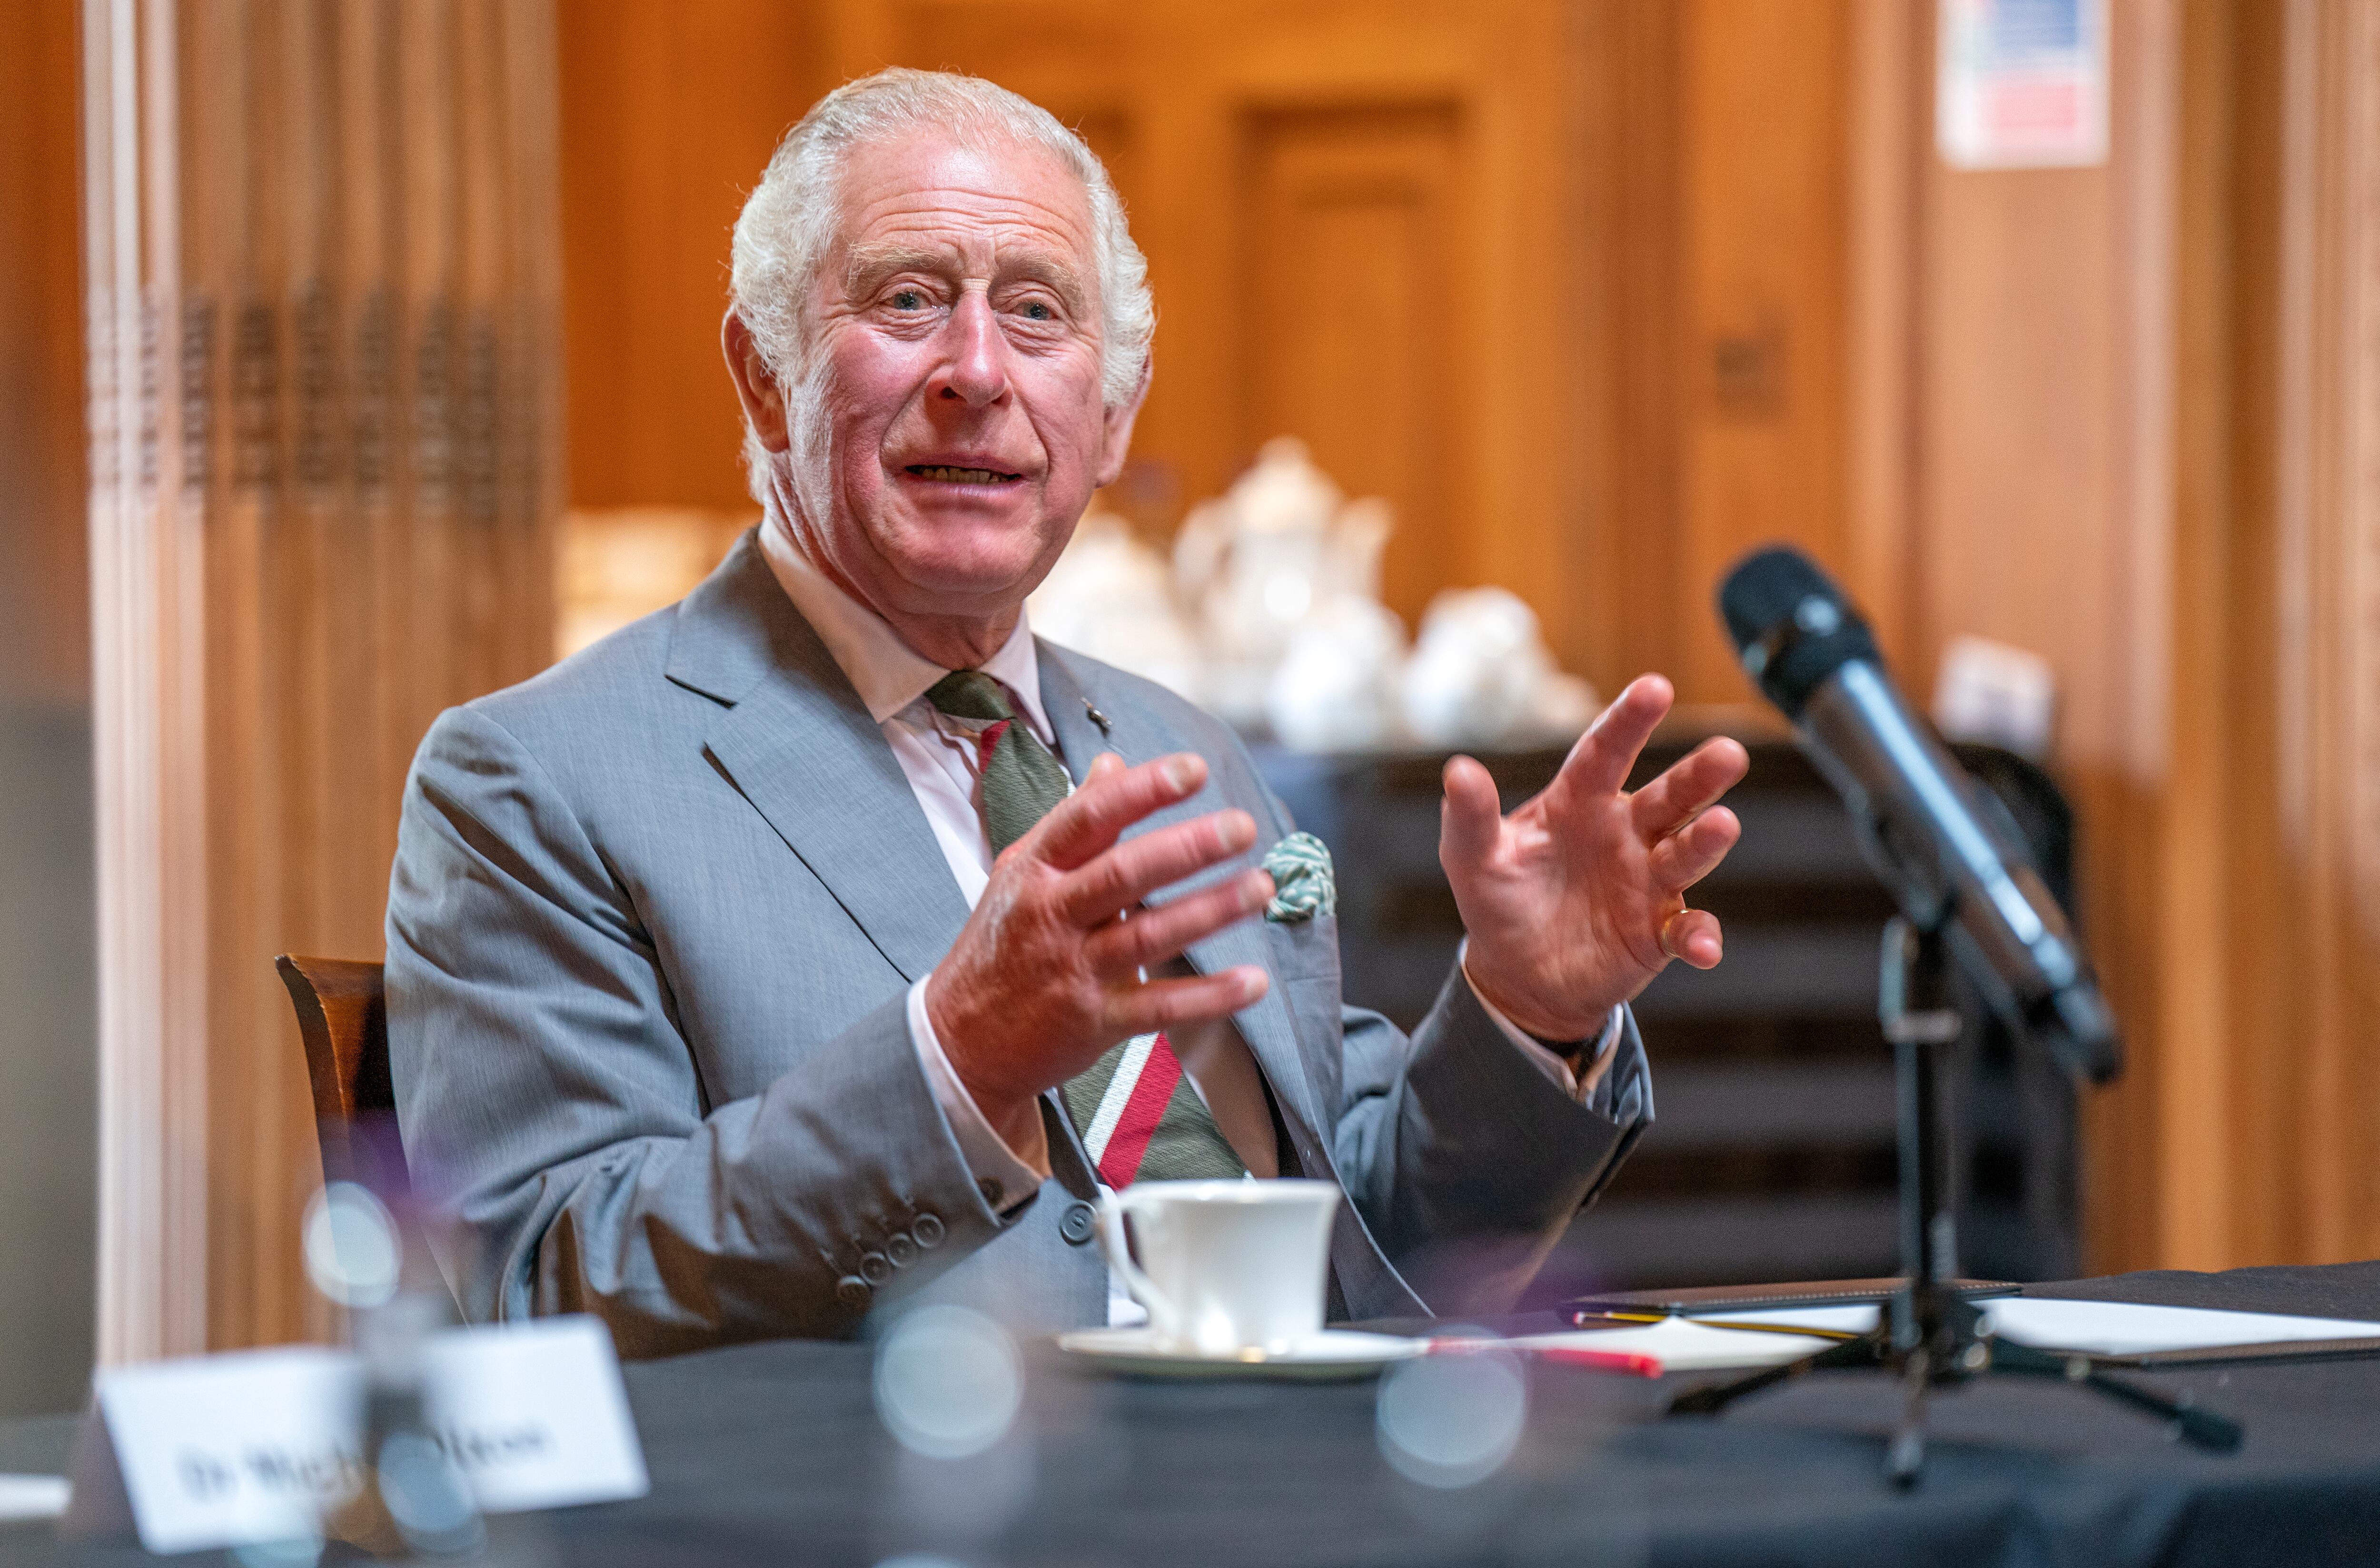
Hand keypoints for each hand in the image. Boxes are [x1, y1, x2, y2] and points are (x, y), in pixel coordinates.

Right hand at [924, 751, 1273, 1158]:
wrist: (961, 1041)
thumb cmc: (1000, 946)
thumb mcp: (1021, 874)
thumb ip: (1075, 822)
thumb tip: (1115, 764)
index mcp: (1035, 870)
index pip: (1088, 817)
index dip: (1142, 791)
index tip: (1194, 769)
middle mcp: (1051, 915)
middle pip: (1124, 873)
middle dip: (1187, 847)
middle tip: (1243, 826)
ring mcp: (1073, 970)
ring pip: (1149, 934)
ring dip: (1211, 910)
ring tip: (1261, 888)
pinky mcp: (1096, 1021)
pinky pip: (1160, 1007)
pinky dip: (1209, 996)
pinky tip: (1253, 981)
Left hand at [1443, 675, 1748, 1040]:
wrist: (1517, 974)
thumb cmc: (1499, 900)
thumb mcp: (1472, 859)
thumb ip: (1470, 817)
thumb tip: (1457, 770)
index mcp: (1580, 802)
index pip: (1605, 753)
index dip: (1628, 721)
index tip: (1655, 687)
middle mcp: (1625, 832)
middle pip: (1669, 796)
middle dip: (1699, 775)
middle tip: (1729, 752)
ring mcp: (1647, 880)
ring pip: (1686, 853)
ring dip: (1706, 841)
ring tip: (1723, 825)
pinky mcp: (1658, 932)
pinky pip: (1686, 930)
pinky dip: (1699, 936)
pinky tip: (1705, 947)